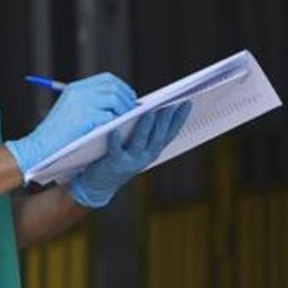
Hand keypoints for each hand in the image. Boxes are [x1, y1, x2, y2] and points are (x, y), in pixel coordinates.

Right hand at [6, 73, 137, 174]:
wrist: (39, 147)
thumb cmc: (56, 133)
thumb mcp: (70, 110)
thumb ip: (90, 102)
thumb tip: (117, 102)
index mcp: (76, 88)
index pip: (107, 79)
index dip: (122, 87)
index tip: (130, 97)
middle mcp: (79, 92)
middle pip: (113, 87)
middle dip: (127, 98)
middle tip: (135, 110)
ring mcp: (82, 104)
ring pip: (114, 100)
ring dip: (125, 110)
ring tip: (129, 120)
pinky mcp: (85, 119)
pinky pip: (110, 116)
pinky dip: (117, 122)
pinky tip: (120, 129)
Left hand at [68, 101, 191, 207]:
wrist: (99, 184)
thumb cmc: (118, 156)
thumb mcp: (134, 144)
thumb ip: (143, 129)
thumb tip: (148, 105)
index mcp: (152, 151)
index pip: (170, 133)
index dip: (179, 119)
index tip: (187, 103)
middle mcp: (145, 157)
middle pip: (157, 137)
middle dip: (164, 120)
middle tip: (169, 104)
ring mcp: (130, 162)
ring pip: (139, 143)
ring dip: (145, 128)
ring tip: (148, 112)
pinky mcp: (113, 164)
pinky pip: (115, 152)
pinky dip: (115, 141)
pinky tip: (115, 130)